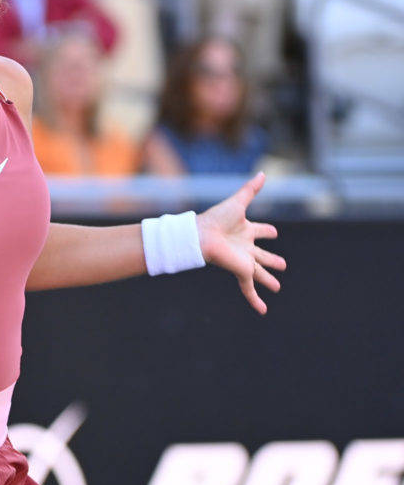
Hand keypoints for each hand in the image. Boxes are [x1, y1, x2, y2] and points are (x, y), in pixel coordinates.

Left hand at [196, 172, 286, 314]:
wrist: (201, 236)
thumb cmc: (216, 219)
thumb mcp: (238, 202)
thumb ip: (251, 189)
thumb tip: (262, 173)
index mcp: (245, 230)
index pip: (260, 231)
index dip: (266, 231)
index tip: (273, 232)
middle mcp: (245, 247)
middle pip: (262, 255)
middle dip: (272, 260)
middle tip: (283, 264)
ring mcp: (243, 261)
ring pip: (259, 273)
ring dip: (268, 280)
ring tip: (277, 286)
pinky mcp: (240, 272)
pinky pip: (249, 289)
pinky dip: (255, 300)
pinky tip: (262, 311)